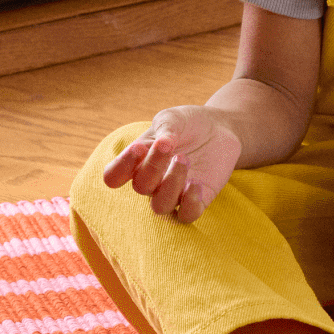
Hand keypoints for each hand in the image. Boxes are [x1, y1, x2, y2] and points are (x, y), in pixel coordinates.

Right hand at [101, 105, 242, 222]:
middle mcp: (152, 182)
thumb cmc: (187, 124)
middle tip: (169, 145)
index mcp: (138, 162)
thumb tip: (163, 143)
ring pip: (161, 206)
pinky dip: (190, 202)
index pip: (113, 176)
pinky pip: (187, 215)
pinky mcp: (197, 200)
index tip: (139, 148)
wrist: (219, 128)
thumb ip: (164, 129)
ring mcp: (174, 193)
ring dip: (171, 183)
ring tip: (184, 159)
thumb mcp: (172, 119)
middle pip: (140, 187)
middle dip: (153, 166)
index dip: (121, 167)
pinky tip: (197, 182)